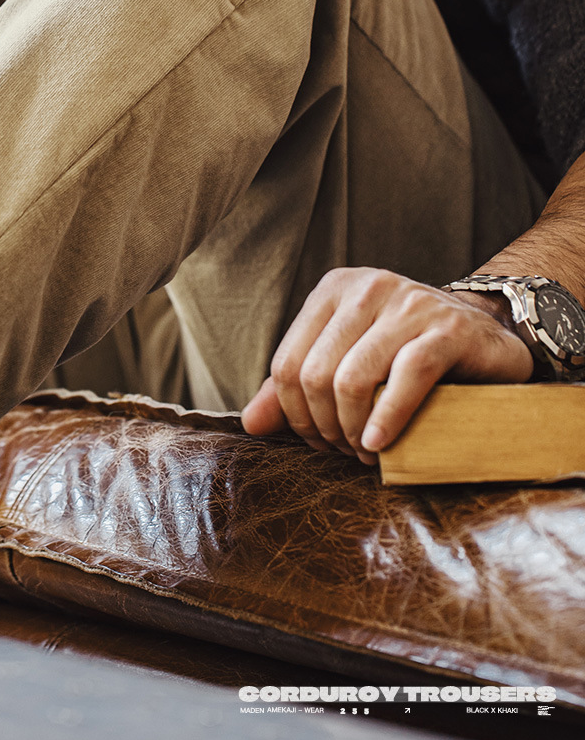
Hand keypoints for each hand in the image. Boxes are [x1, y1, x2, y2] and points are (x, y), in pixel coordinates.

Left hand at [240, 267, 532, 464]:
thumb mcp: (348, 363)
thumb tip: (251, 425)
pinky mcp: (449, 327)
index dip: (295, 416)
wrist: (487, 337)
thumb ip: (295, 389)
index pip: (288, 364)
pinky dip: (388, 417)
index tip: (318, 442)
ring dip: (354, 430)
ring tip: (366, 451)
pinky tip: (381, 444)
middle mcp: (368, 287)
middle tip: (346, 451)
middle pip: (316, 375)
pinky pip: (406, 376)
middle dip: (325, 428)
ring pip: (353, 378)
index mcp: (334, 290)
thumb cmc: (408, 355)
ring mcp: (410, 302)